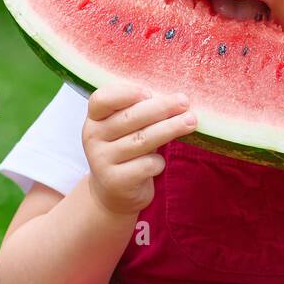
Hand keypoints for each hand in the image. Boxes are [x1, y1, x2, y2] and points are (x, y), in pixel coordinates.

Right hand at [82, 82, 197, 215]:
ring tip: (191, 122)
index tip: (149, 92)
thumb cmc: (127, 149)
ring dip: (170, 129)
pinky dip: (159, 162)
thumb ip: (140, 110)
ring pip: (142, 140)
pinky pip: (146, 165)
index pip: (102, 99)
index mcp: (95, 118)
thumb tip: (176, 98)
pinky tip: (159, 163)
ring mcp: (102, 160)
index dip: (126, 93)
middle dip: (161, 108)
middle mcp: (93, 137)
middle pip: (130, 118)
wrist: (114, 191)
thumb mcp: (126, 128)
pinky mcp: (115, 181)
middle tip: (184, 102)